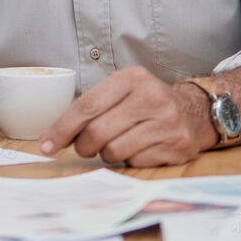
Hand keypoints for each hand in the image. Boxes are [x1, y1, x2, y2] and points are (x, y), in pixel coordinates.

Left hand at [36, 66, 214, 166]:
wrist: (194, 111)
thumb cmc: (146, 103)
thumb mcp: (122, 91)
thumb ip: (91, 108)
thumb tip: (52, 137)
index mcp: (132, 78)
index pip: (87, 106)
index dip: (62, 128)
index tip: (46, 145)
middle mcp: (152, 97)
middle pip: (97, 132)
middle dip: (83, 145)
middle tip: (84, 147)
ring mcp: (167, 122)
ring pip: (113, 151)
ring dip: (107, 153)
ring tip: (118, 143)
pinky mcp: (176, 146)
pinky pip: (134, 162)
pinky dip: (130, 160)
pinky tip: (140, 148)